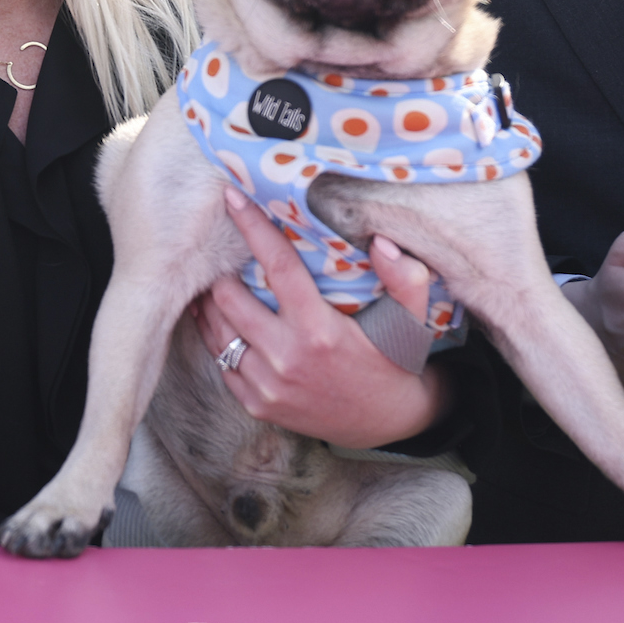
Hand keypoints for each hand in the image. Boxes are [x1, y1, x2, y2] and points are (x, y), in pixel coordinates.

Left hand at [194, 187, 448, 447]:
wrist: (386, 424)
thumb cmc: (395, 361)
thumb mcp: (411, 320)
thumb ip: (405, 279)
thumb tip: (382, 242)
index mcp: (320, 332)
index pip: (277, 267)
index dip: (252, 228)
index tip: (232, 198)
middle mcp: (286, 359)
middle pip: (229, 299)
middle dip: (221, 270)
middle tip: (223, 253)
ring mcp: (268, 386)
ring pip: (218, 332)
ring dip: (212, 304)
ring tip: (212, 282)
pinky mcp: (257, 405)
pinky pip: (222, 364)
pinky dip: (218, 338)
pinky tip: (222, 321)